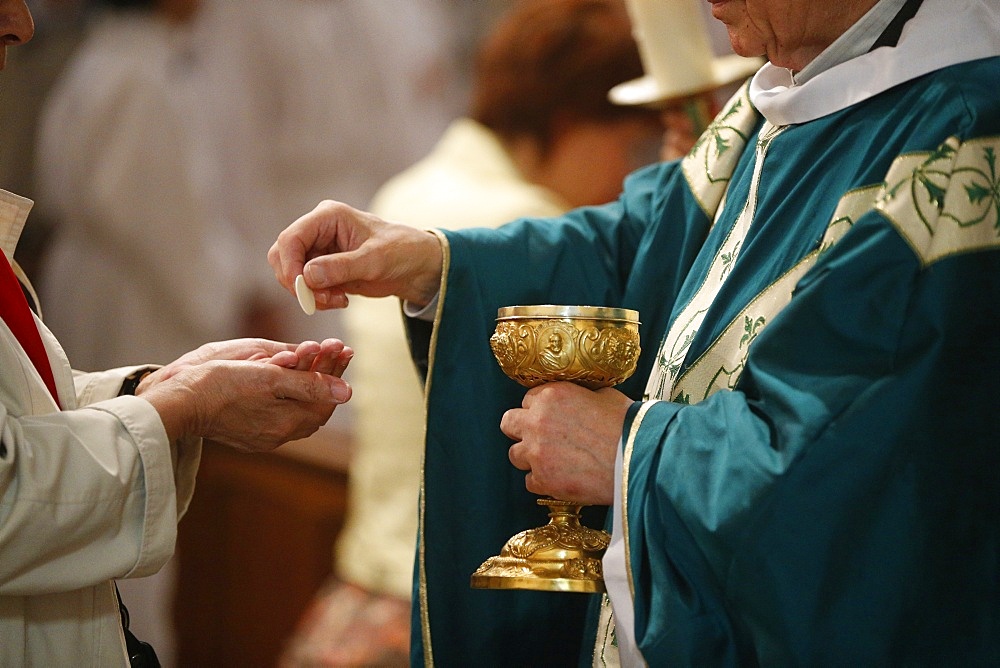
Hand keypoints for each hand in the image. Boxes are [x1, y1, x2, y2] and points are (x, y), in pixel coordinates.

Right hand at [138, 338, 353, 451]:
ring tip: (314, 360)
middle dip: (325, 377)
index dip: (335, 375)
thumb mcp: (270, 378)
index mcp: (287, 423)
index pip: (326, 402)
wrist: (179, 402)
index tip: (342, 350)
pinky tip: (288, 380)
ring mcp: (262, 437)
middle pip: (314, 407)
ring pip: (297, 411)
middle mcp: (278, 436)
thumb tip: (347, 393)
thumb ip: (309, 385)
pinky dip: (289, 395)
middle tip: (333, 350)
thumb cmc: (221, 385)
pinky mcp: (247, 434)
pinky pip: (278, 415)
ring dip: (308, 384)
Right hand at [267, 200, 443, 309]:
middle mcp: (318, 230)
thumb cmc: (401, 252)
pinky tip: (340, 299)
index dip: (289, 266)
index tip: (302, 290)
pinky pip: (305, 286)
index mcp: (328, 216)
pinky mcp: (323, 268)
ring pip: (292, 274)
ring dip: (309, 293)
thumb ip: (341, 267)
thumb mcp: (374, 261)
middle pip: (283, 256)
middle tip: (323, 300)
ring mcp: (319, 249)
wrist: (415, 267)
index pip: (291, 238)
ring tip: (337, 300)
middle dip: (297, 282)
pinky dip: (317, 298)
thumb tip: (307, 275)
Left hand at [501, 382, 632, 505]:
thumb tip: (582, 402)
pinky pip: (529, 482)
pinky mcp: (543, 480)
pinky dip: (542, 482)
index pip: (527, 399)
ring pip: (514, 455)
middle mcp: (537, 421)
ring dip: (530, 458)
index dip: (539, 410)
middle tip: (537, 437)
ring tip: (552, 461)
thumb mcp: (605, 396)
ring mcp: (537, 452)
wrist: (639, 459)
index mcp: (551, 396)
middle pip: (508, 423)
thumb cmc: (629, 427)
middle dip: (521, 430)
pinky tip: (560, 478)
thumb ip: (582, 398)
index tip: (549, 418)